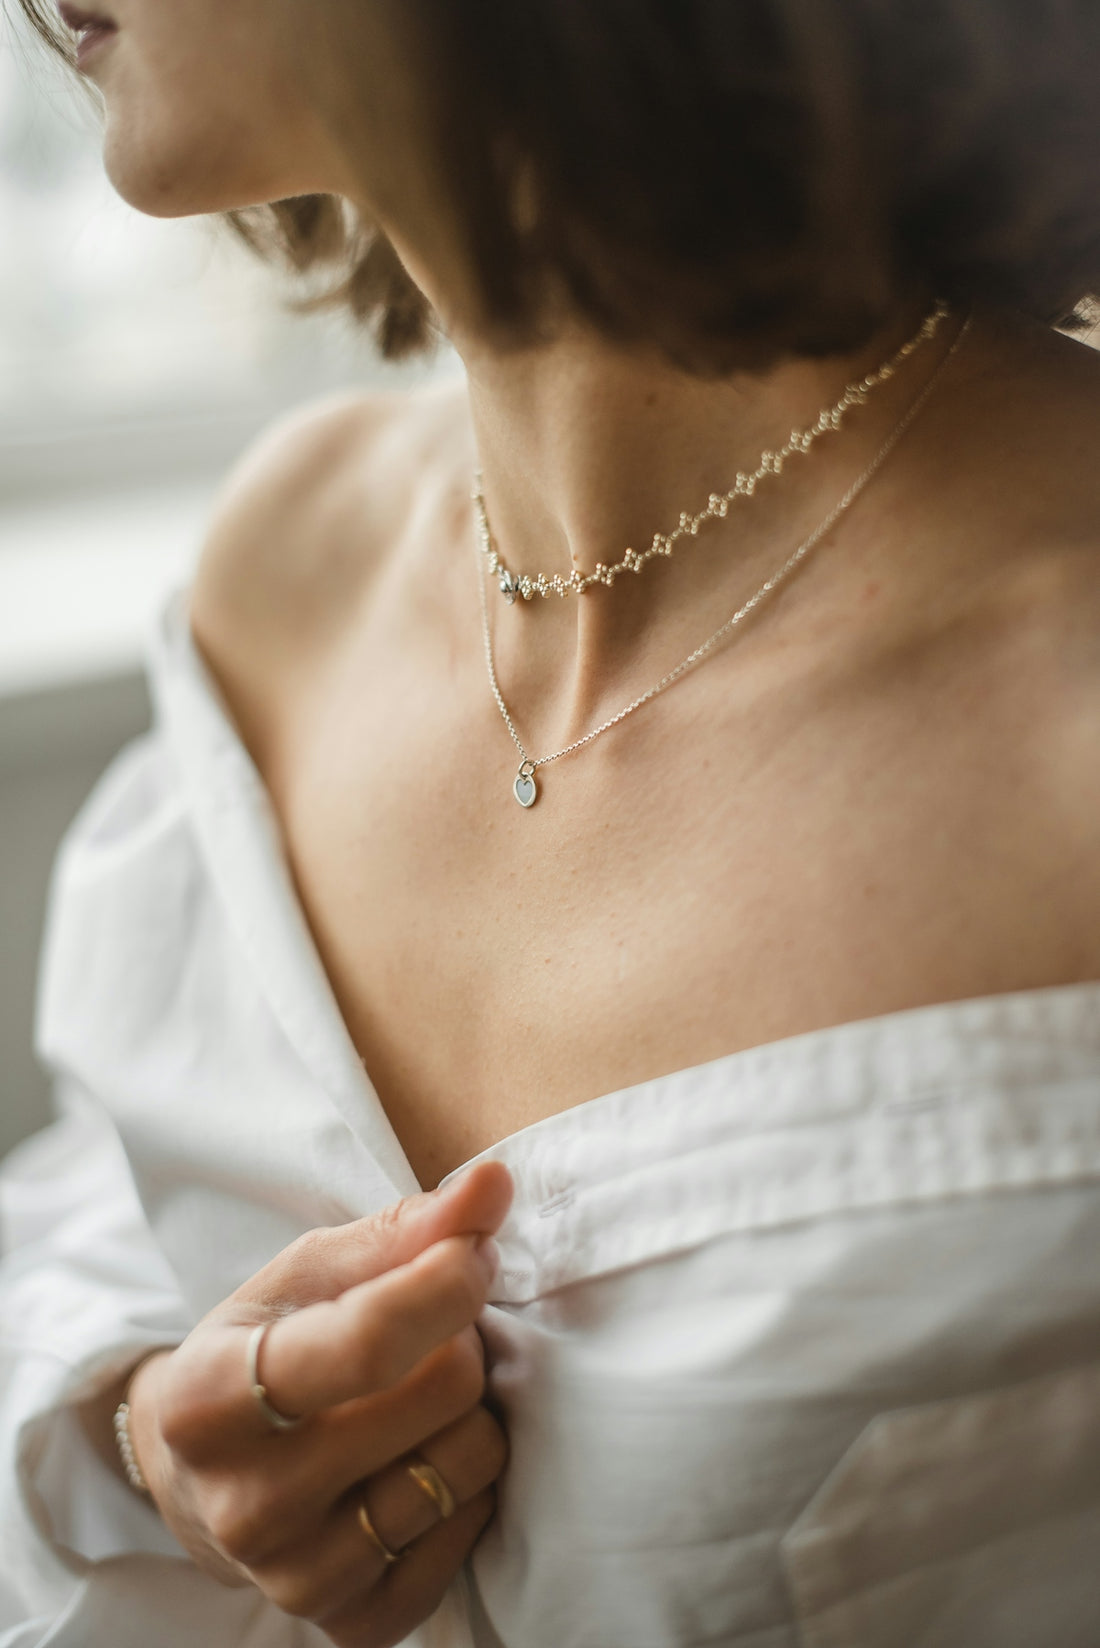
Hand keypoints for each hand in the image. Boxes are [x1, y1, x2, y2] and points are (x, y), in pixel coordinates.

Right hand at [126, 1162, 512, 1647]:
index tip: (473, 1250)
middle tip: (432, 1337)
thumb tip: (494, 1184)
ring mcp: (296, 1577)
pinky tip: (424, 1459)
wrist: (213, 1470)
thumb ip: (406, 1229)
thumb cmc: (270, 1344)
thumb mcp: (312, 1272)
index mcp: (209, 1399)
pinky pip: (472, 1535)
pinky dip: (470, 1485)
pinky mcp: (354, 1623)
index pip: (365, 1341)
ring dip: (474, 1412)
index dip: (446, 1282)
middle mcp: (244, 1504)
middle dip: (460, 1342)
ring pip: (468, 1464)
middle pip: (439, 1393)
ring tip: (426, 1398)